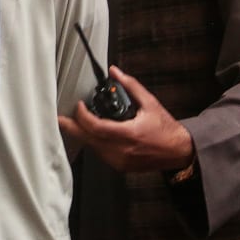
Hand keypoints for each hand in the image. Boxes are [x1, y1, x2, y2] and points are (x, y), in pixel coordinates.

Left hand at [58, 65, 194, 172]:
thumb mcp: (150, 103)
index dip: (82, 116)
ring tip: (79, 123)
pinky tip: (95, 134)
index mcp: (129, 134)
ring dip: (84, 135)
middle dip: (72, 128)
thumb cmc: (166, 129)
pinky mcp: (121, 167)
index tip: (79, 106)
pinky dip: (95, 143)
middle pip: (88, 139)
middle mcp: (122, 150)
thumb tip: (115, 72)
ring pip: (93, 147)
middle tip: (61, 119)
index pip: (96, 127)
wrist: (179, 151)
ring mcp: (120, 161)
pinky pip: (100, 154)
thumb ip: (130, 86)